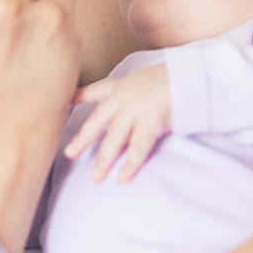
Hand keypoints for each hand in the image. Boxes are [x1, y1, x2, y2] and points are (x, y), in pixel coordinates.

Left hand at [64, 64, 170, 181]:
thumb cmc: (167, 78)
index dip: (77, 97)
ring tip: (96, 176)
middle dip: (82, 139)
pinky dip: (130, 164)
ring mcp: (134, 111)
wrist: (186, 74)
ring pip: (114, 139)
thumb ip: (129, 93)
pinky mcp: (150, 122)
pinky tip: (122, 177)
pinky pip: (138, 148)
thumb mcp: (141, 80)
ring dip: (105, 159)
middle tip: (69, 153)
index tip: (65, 104)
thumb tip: (122, 107)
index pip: (94, 91)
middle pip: (97, 121)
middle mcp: (122, 99)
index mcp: (119, 87)